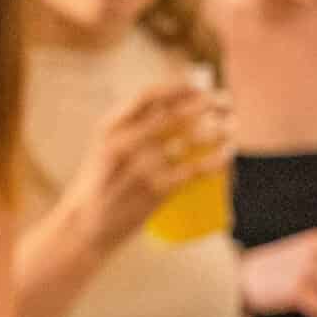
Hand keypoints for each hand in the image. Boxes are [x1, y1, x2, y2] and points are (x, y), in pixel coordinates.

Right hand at [60, 82, 232, 259]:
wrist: (83, 228)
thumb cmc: (100, 186)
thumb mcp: (104, 149)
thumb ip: (129, 129)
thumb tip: (170, 108)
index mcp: (109, 128)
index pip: (148, 96)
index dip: (177, 88)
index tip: (198, 88)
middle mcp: (123, 143)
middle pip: (175, 114)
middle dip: (207, 103)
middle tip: (226, 102)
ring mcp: (139, 167)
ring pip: (189, 139)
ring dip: (218, 129)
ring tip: (233, 126)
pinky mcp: (153, 191)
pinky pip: (193, 170)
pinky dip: (215, 161)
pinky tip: (227, 155)